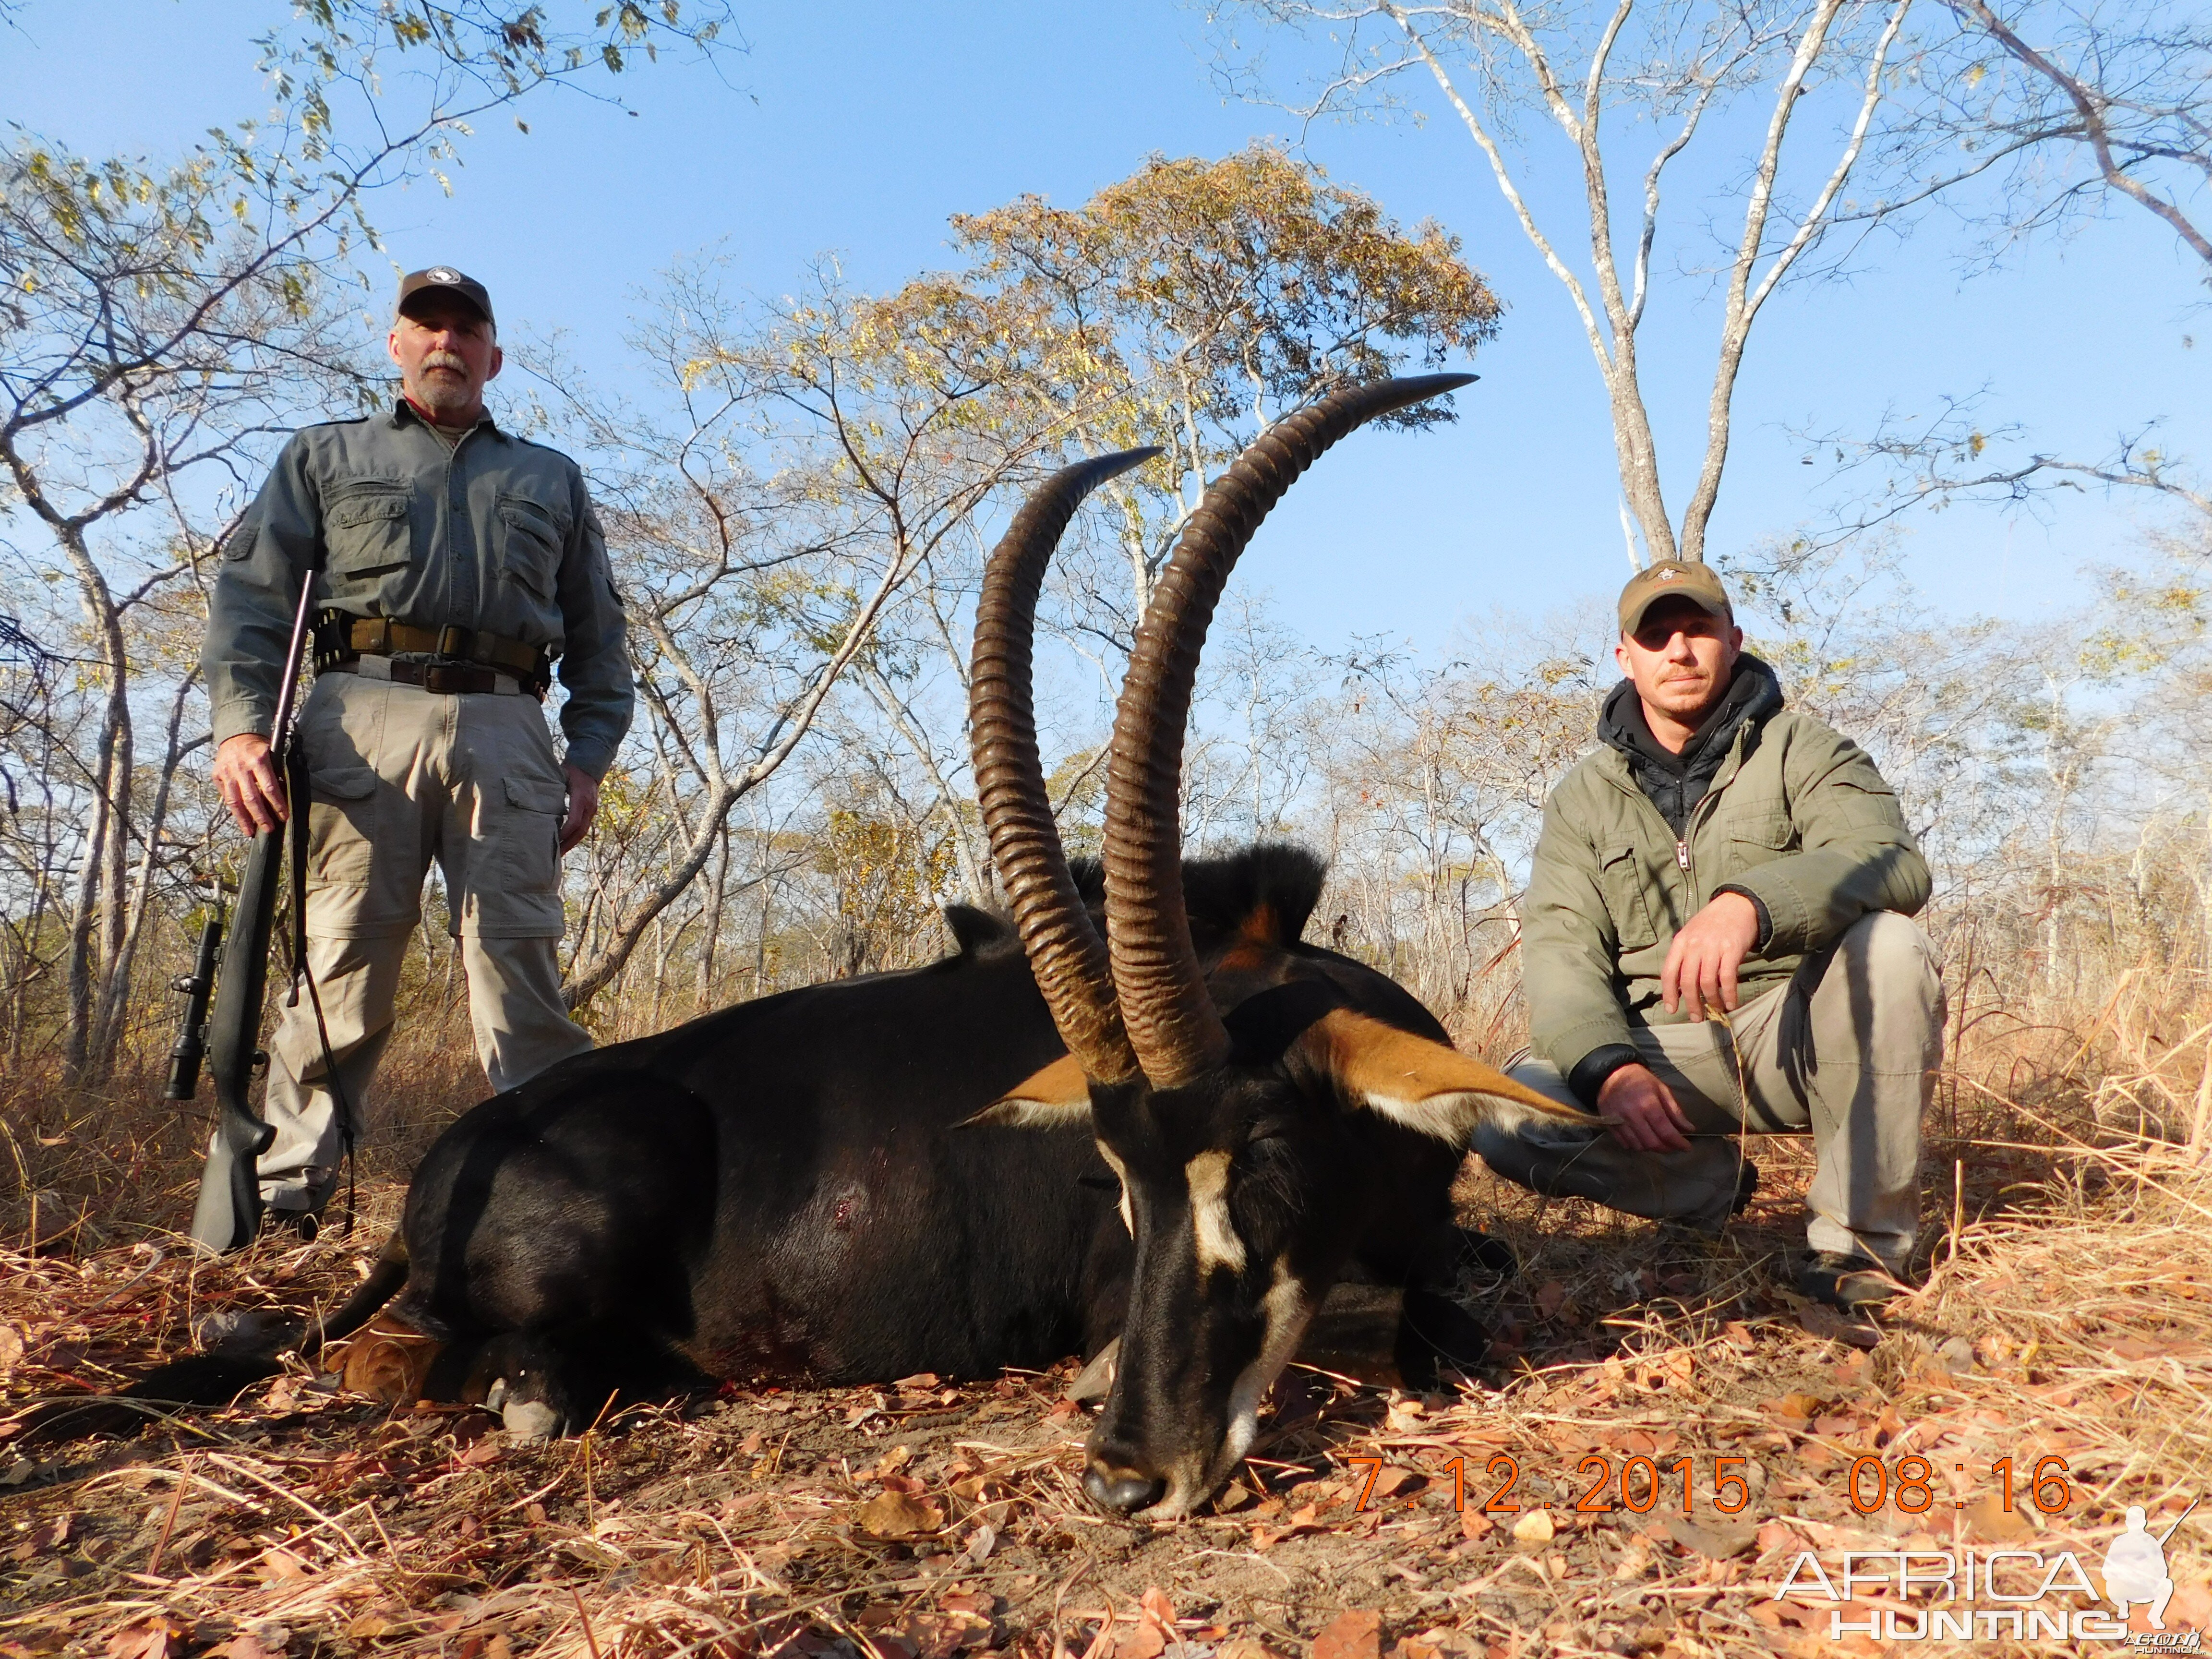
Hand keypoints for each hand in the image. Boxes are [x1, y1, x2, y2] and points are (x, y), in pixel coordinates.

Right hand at [213, 732, 287, 835]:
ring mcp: (227, 773)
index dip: (277, 804)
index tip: (283, 816)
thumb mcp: (271, 754)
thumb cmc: (258, 748)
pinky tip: (241, 821)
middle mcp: (241, 767)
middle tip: (269, 829)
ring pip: (235, 801)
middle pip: (251, 798)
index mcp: (259, 760)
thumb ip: (275, 773)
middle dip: (261, 816)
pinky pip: (226, 797)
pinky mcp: (217, 776)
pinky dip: (234, 811)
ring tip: (251, 832)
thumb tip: (281, 797)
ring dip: (244, 819)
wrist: (236, 735)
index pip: (269, 788)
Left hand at [558, 762, 598, 854]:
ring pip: (583, 831)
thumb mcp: (561, 778)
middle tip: (557, 856)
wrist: (589, 766)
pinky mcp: (591, 812)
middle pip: (580, 831)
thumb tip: (537, 804)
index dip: (564, 833)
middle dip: (568, 844)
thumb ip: (552, 791)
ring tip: (560, 853)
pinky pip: (583, 827)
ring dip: (572, 843)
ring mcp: (592, 810)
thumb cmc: (571, 771)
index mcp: (581, 798)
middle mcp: (589, 806)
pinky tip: (566, 842)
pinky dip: (575, 836)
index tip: (553, 840)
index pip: (574, 821)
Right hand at [1596, 1062, 1694, 1153]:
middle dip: (1666, 1149)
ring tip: (1659, 1143)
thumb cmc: (1640, 1080)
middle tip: (1673, 1147)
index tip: (1687, 1147)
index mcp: (1648, 1104)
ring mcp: (1618, 1121)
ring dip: (1651, 1149)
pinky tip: (1642, 1140)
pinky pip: (1624, 1144)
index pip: (1665, 1131)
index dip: (1678, 1143)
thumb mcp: (1662, 1090)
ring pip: (1638, 1146)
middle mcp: (1632, 1115)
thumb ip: (1675, 1110)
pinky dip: (1636, 1146)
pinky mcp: (1608, 1125)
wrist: (1612, 1073)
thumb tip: (1689, 1129)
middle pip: (1652, 1142)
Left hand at [1660, 890, 1760, 1021]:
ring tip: (1716, 1010)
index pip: (1669, 972)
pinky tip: (1731, 1004)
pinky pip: (1728, 979)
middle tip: (1697, 1018)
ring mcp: (1713, 947)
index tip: (1671, 1009)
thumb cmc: (1711, 924)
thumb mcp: (1691, 935)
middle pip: (1688, 982)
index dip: (1669, 993)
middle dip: (1691, 1004)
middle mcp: (1694, 945)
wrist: (1737, 904)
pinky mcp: (1732, 950)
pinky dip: (1729, 995)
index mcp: (1680, 942)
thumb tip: (1679, 987)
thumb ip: (1684, 957)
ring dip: (1712, 1001)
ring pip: (1707, 983)